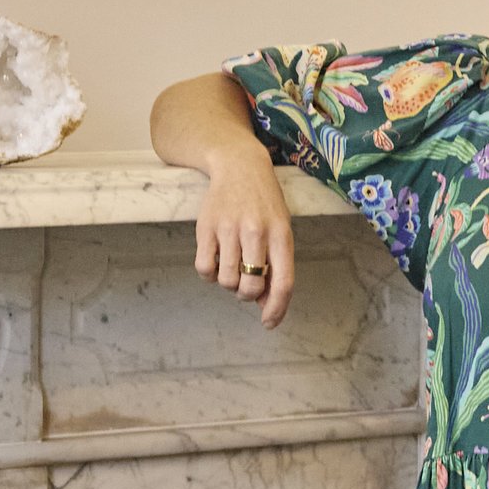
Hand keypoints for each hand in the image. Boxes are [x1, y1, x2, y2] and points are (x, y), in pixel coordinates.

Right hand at [191, 146, 294, 326]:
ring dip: (229, 284)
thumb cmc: (264, 203)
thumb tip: (267, 305)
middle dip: (248, 294)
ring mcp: (229, 229)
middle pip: (250, 287)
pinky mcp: (205, 228)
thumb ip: (276, 265)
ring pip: (226, 281)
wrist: (239, 165)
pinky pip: (204, 269)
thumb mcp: (280, 229)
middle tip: (246, 284)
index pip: (283, 283)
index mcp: (281, 235)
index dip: (277, 310)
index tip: (268, 323)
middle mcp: (256, 232)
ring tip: (232, 266)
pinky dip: (209, 274)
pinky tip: (217, 261)